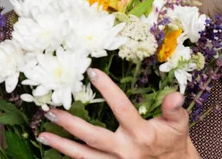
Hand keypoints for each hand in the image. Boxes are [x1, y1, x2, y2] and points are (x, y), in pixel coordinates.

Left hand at [36, 68, 199, 158]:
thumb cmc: (173, 141)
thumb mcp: (178, 124)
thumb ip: (174, 109)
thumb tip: (175, 95)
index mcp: (141, 134)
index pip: (121, 108)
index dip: (107, 89)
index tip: (91, 72)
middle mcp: (126, 151)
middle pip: (93, 138)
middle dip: (71, 125)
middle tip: (52, 111)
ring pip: (84, 157)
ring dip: (62, 146)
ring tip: (44, 133)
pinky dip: (70, 157)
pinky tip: (55, 147)